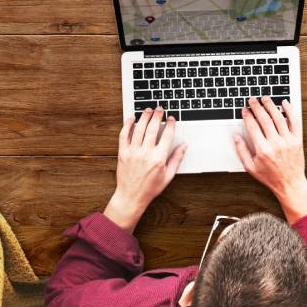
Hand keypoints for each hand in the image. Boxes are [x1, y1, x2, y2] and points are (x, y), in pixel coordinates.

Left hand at [106, 108, 186, 231]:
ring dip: (144, 117)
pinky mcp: (123, 153)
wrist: (131, 197)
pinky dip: (127, 125)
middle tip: (160, 109)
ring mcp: (133, 152)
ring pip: (138, 129)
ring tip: (148, 110)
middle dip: (157, 116)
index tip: (172, 119)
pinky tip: (131, 119)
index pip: (166, 135)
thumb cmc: (150, 188)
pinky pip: (124, 135)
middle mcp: (145, 153)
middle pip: (152, 128)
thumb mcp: (168, 176)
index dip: (170, 125)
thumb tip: (184, 146)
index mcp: (159, 158)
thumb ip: (176, 159)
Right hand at [234, 96, 306, 222]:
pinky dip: (290, 111)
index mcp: (262, 150)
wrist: (290, 184)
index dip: (247, 115)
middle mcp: (275, 144)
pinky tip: (285, 103)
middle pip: (264, 119)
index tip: (245, 110)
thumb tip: (236, 137)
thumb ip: (241, 151)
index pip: (253, 126)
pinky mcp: (297, 140)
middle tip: (252, 100)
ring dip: (270, 105)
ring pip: (278, 117)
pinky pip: (294, 122)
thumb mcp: (250, 167)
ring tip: (265, 98)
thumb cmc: (270, 177)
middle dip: (257, 107)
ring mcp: (288, 141)